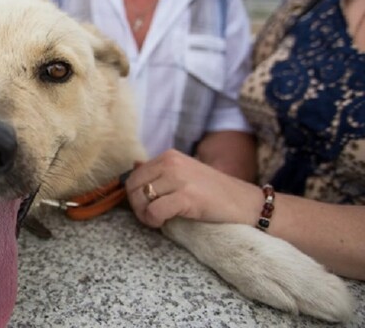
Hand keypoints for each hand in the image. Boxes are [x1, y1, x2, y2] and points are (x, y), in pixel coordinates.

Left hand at [125, 150, 262, 227]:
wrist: (247, 204)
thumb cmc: (215, 194)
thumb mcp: (185, 175)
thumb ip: (160, 172)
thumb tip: (133, 165)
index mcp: (169, 156)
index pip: (134, 176)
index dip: (135, 196)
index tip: (147, 207)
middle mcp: (171, 162)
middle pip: (133, 187)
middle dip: (137, 206)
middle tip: (152, 217)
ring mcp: (179, 178)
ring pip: (140, 198)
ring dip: (145, 215)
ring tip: (159, 220)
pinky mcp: (187, 196)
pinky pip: (154, 211)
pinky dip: (154, 220)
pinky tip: (164, 223)